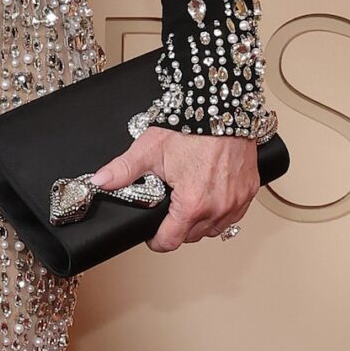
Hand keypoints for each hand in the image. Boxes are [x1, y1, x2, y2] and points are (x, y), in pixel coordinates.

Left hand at [88, 125, 260, 252]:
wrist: (223, 109)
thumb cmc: (191, 128)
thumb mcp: (149, 149)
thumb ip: (123, 170)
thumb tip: (101, 181)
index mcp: (192, 204)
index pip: (171, 241)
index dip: (156, 241)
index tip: (152, 235)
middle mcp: (218, 207)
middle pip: (192, 236)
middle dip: (176, 228)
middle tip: (168, 210)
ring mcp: (236, 201)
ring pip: (214, 228)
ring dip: (199, 223)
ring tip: (187, 205)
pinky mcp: (249, 191)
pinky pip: (234, 215)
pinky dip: (221, 212)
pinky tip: (210, 198)